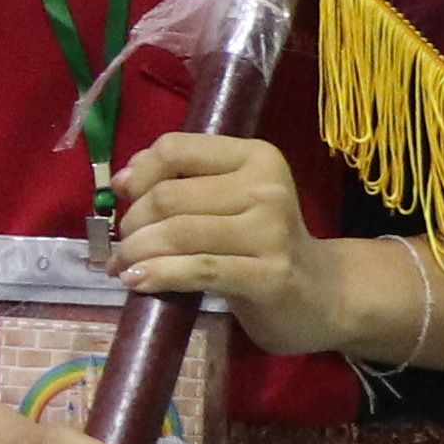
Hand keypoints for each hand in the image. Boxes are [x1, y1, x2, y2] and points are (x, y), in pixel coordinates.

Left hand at [109, 131, 373, 358]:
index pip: (177, 149)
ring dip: (136, 252)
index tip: (124, 198)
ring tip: (122, 268)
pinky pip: (198, 270)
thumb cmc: (263, 244)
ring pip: (179, 233)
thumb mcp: (229, 201)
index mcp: (255, 157)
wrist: (321, 294)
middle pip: (169, 196)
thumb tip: (123, 179)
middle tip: (122, 247)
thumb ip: (183, 181)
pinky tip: (137, 282)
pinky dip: (159, 275)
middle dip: (132, 223)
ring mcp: (270, 231)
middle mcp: (266, 187)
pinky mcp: (268, 275)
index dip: (139, 174)